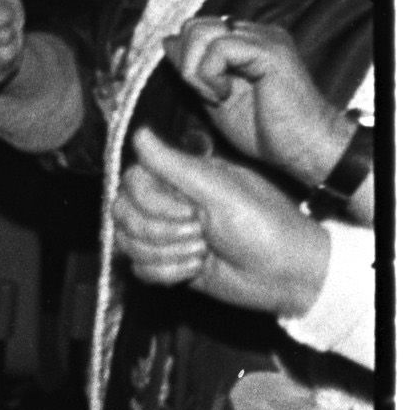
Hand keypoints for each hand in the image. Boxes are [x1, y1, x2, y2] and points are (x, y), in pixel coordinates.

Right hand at [116, 127, 330, 318]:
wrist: (288, 276)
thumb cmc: (267, 228)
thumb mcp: (223, 192)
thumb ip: (175, 165)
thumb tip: (138, 134)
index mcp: (183, 178)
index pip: (131, 181)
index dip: (152, 203)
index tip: (190, 212)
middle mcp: (170, 203)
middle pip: (122, 213)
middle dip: (160, 232)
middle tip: (201, 235)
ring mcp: (167, 234)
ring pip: (126, 242)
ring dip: (167, 254)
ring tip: (202, 253)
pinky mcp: (168, 262)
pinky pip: (137, 268)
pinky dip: (166, 273)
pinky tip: (196, 269)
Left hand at [166, 16, 350, 186]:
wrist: (303, 149)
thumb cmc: (264, 130)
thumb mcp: (214, 95)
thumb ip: (194, 68)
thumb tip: (167, 41)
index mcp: (245, 43)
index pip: (196, 30)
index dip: (185, 59)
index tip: (202, 91)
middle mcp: (255, 34)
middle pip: (194, 26)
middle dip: (187, 62)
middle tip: (209, 94)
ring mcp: (264, 38)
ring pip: (200, 32)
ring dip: (196, 70)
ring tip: (218, 95)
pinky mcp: (270, 50)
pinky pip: (218, 47)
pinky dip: (209, 74)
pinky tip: (225, 95)